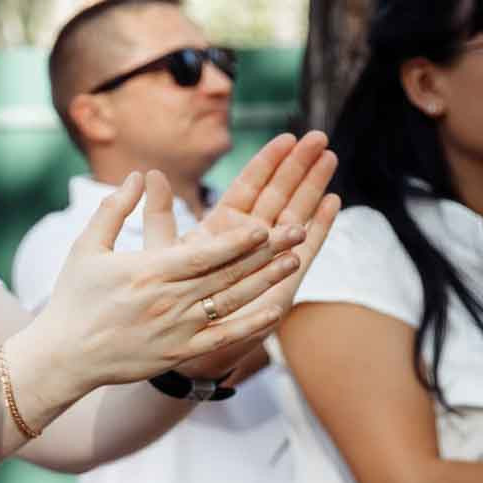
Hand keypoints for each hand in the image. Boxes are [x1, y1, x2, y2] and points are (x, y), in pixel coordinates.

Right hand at [26, 172, 304, 397]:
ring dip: (266, 281)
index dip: (238, 240)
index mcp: (148, 272)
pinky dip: (251, 324)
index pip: (204, 253)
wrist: (63, 356)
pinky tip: (276, 309)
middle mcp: (168, 301)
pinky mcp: (178, 353)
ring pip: (231, 302)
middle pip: (227, 273)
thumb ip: (113, 210)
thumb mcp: (86, 247)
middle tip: (297, 231)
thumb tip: (138, 176)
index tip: (265, 224)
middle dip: (266, 252)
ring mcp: (176, 329)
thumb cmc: (73, 298)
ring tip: (294, 261)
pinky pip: (223, 338)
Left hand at [164, 130, 340, 379]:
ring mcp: (266, 262)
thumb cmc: (161, 300)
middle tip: (319, 137)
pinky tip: (332, 202)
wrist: (177, 346)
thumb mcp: (157, 253)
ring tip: (330, 158)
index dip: (268, 163)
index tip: (287, 136)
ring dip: (312, 188)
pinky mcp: (281, 283)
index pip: (249, 188)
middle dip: (298, 167)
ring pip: (294, 217)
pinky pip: (304, 250)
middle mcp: (247, 243)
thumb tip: (150, 174)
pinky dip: (318, 227)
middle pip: (278, 196)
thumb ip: (156, 214)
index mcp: (220, 230)